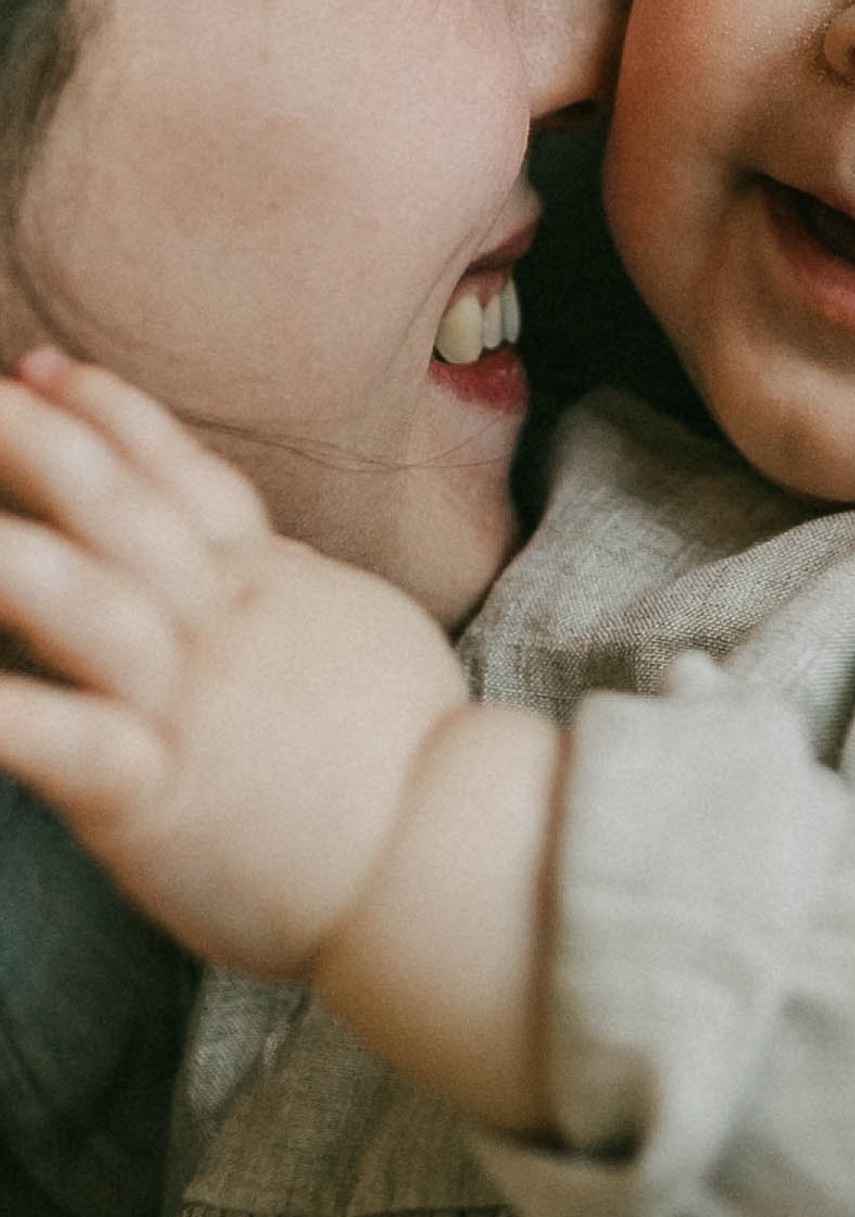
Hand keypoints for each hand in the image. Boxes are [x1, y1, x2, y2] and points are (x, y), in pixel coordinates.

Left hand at [0, 350, 469, 982]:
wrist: (448, 849)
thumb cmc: (413, 756)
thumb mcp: (363, 635)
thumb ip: (297, 594)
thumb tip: (266, 563)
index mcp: (273, 587)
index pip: (186, 479)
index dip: (116, 418)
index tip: (48, 367)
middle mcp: (226, 625)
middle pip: (123, 509)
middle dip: (41, 439)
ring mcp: (191, 702)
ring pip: (86, 602)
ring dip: (9, 554)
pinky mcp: (158, 794)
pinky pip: (67, 742)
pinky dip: (1, 712)